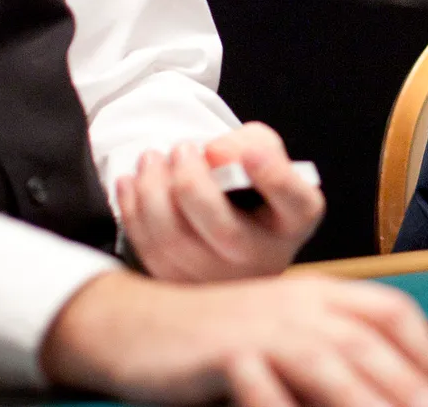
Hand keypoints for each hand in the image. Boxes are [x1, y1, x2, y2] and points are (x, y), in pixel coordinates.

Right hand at [41, 270, 427, 406]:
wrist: (135, 324)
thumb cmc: (218, 336)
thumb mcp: (283, 327)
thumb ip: (329, 344)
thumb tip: (382, 382)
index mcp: (320, 291)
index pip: (391, 310)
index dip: (424, 348)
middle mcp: (301, 303)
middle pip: (371, 345)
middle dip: (409, 387)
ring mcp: (265, 328)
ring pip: (333, 366)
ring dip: (368, 401)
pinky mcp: (229, 355)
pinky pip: (271, 391)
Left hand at [118, 123, 325, 281]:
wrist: (229, 214)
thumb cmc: (249, 180)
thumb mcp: (262, 150)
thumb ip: (249, 143)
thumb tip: (214, 154)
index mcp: (296, 219)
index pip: (295, 202)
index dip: (274, 178)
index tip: (250, 153)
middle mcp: (265, 257)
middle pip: (225, 231)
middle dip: (192, 185)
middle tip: (182, 148)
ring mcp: (221, 278)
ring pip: (177, 242)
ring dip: (154, 193)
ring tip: (151, 158)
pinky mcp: (182, 284)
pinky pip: (150, 251)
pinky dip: (133, 211)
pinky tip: (132, 182)